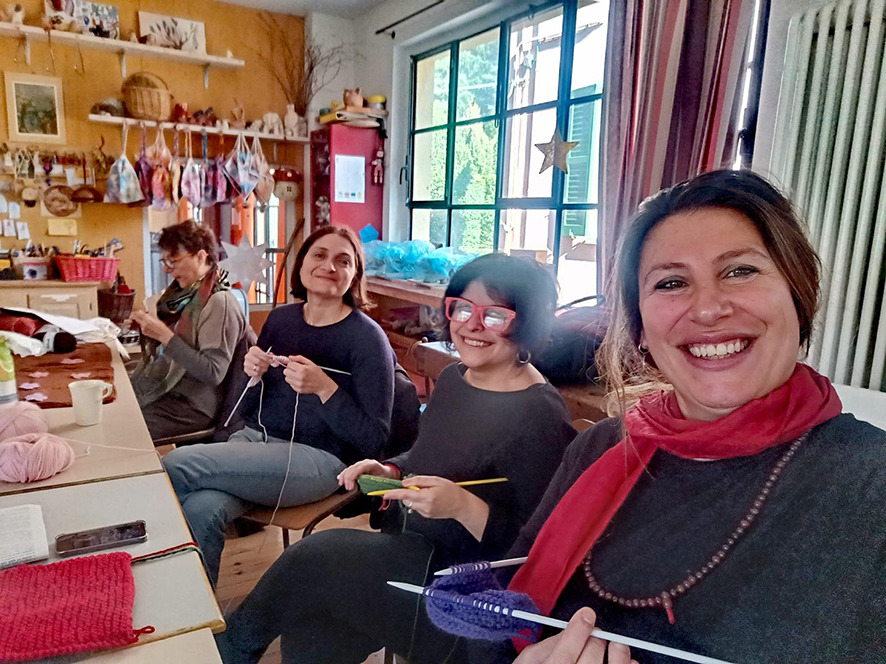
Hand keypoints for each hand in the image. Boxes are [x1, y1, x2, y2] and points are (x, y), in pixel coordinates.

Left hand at [131, 310, 173, 344]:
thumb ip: (149, 315)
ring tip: (145, 322)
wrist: (163, 334)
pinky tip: (148, 326)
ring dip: (140, 321)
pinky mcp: (143, 332)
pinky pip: (141, 327)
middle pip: (135, 317)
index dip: (137, 312)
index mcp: (147, 318)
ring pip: (138, 322)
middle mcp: (143, 323)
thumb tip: (145, 313)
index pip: (138, 313)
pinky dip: (143, 326)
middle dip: (135, 316)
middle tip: (136, 315)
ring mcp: (142, 328)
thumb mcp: (156, 318)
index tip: (137, 311)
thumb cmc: (161, 327)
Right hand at [244, 346, 272, 378]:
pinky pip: (255, 373)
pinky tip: (261, 371)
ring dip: (263, 369)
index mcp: (253, 350)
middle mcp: (248, 356)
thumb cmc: (261, 357)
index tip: (271, 361)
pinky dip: (260, 373)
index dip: (266, 358)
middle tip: (268, 365)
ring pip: (257, 368)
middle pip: (258, 361)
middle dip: (265, 364)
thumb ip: (269, 355)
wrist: (255, 361)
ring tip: (265, 368)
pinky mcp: (246, 370)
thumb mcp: (266, 354)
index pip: (259, 353)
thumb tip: (272, 356)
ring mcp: (246, 364)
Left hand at [283, 355, 337, 400]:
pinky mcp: (298, 389)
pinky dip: (293, 382)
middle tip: (296, 370)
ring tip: (298, 375)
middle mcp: (299, 377)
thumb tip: (290, 357)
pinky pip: (290, 384)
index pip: (289, 364)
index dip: (292, 364)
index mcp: (302, 369)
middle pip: (285, 371)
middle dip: (290, 370)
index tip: (295, 365)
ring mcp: (298, 384)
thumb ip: (299, 358)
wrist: (322, 385)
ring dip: (291, 376)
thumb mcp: (310, 363)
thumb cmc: (317, 374)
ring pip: (286, 378)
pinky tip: (300, 380)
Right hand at [337, 459, 395, 489]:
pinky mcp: (356, 468)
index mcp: (372, 464)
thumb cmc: (384, 477)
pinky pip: (348, 470)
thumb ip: (374, 485)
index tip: (351, 485)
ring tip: (344, 485)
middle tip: (349, 488)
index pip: (360, 468)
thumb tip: (368, 491)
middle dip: (348, 478)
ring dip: (344, 477)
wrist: (386, 472)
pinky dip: (343, 475)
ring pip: (349, 469)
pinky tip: (341, 480)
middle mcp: (364, 463)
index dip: (353, 476)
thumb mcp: (382, 481)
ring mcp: (360, 464)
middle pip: (352, 468)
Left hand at [383, 476, 489, 538]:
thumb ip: (419, 481)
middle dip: (408, 492)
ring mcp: (425, 513)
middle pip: (407, 499)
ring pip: (412, 503)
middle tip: (421, 487)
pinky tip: (431, 499)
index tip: (385, 494)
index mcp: (427, 497)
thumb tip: (405, 483)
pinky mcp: (427, 516)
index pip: (405, 495)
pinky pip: (417, 507)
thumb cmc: (451, 491)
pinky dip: (420, 501)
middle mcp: (424, 507)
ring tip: (429, 493)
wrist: (462, 505)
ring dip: (414, 497)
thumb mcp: (436, 480)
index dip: (394, 494)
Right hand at [515, 608, 635, 663]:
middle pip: (592, 653)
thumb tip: (571, 628)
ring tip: (616, 644)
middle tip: (596, 633)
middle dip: (596, 636)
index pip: (567, 649)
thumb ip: (547, 645)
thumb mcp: (529, 662)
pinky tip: (628, 661)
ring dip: (618, 649)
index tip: (586, 615)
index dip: (580, 627)